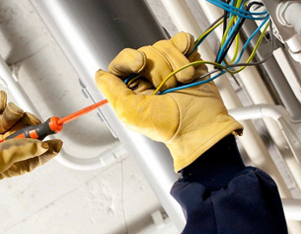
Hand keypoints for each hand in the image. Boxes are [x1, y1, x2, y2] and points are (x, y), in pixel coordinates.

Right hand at [0, 91, 61, 197]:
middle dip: (32, 127)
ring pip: (13, 114)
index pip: (30, 155)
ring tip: (0, 118)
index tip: (59, 142)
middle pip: (26, 131)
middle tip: (34, 124)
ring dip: (12, 113)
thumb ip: (16, 155)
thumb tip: (41, 148)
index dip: (46, 149)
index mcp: (1, 162)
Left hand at [95, 32, 241, 171]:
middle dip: (158, 68)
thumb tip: (99, 75)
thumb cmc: (167, 125)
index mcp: (131, 88)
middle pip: (145, 51)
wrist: (200, 125)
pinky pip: (182, 41)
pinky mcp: (187, 60)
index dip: (130, 58)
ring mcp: (168, 67)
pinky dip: (186, 50)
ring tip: (182, 83)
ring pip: (164, 46)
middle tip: (166, 88)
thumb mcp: (131, 113)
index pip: (123, 60)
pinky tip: (190, 67)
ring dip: (176, 65)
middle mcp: (148, 76)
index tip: (140, 64)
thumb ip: (112, 91)